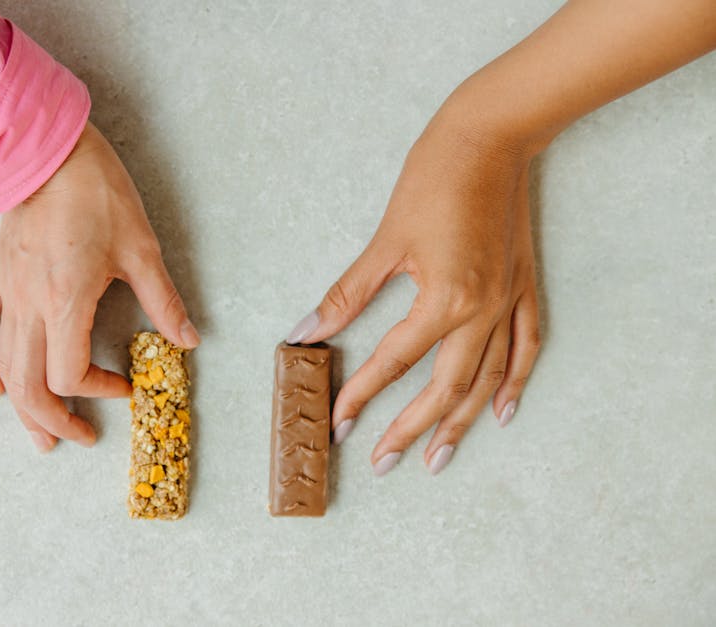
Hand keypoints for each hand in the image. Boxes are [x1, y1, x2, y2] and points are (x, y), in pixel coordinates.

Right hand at [0, 122, 199, 451]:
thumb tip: (187, 340)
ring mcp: (7, 292)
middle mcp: (29, 304)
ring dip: (22, 407)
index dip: (97, 391)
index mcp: (65, 300)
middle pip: (30, 386)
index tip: (124, 385)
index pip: (69, 374)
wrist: (48, 151)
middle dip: (55, 420)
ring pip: (4, 367)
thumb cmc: (97, 193)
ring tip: (40, 435)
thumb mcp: (141, 248)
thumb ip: (163, 300)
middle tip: (80, 438)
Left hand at [288, 111, 539, 475]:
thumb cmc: (434, 178)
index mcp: (445, 299)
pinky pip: (526, 346)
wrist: (491, 136)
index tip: (339, 423)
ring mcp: (508, 301)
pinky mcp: (523, 287)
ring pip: (486, 379)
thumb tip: (308, 330)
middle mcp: (483, 310)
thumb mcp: (386, 239)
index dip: (362, 395)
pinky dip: (515, 382)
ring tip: (437, 458)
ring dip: (461, 422)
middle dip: (411, 428)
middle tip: (383, 462)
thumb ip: (348, 294)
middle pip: (445, 387)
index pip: (395, 362)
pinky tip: (501, 412)